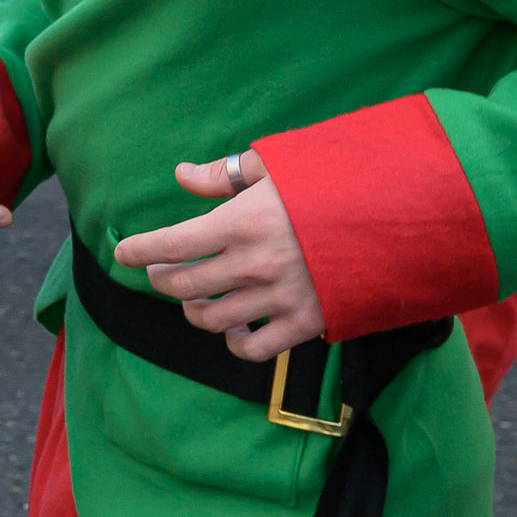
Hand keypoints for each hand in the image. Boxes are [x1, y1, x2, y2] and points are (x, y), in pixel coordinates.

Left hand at [114, 152, 324, 361]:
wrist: (394, 219)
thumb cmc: (330, 185)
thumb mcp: (277, 167)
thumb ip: (225, 175)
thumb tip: (182, 176)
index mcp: (243, 221)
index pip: (173, 242)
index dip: (140, 250)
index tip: (122, 253)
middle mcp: (254, 263)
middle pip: (184, 284)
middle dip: (163, 279)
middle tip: (160, 273)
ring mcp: (279, 297)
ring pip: (212, 318)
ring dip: (194, 310)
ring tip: (194, 298)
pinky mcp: (306, 324)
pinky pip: (254, 348)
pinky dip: (235, 342)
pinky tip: (233, 329)